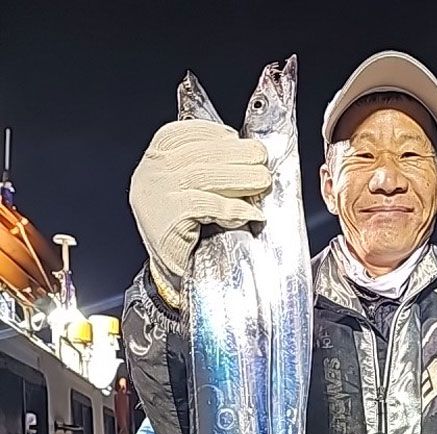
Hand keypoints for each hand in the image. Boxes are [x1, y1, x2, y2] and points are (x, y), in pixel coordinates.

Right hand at [129, 120, 271, 304]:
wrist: (172, 275)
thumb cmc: (185, 233)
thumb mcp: (188, 192)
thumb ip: (207, 170)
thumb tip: (246, 155)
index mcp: (154, 162)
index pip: (183, 135)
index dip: (214, 134)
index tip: (238, 139)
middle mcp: (152, 175)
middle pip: (199, 154)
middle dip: (236, 155)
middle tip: (261, 160)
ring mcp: (157, 196)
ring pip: (204, 175)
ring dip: (240, 177)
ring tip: (262, 180)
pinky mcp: (169, 219)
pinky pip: (207, 205)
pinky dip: (234, 208)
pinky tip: (251, 213)